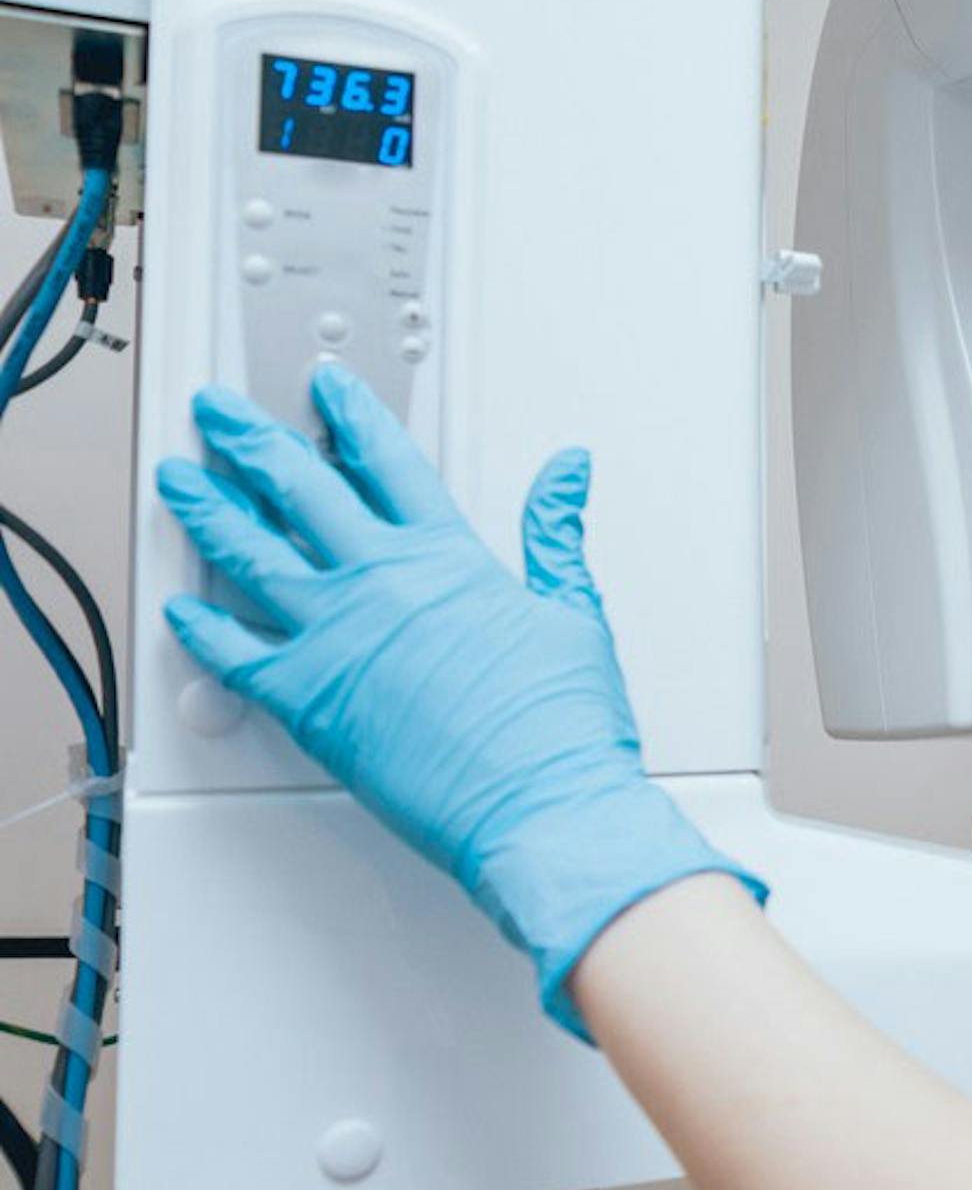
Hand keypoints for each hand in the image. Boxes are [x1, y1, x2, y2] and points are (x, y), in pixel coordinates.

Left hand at [156, 365, 761, 1039]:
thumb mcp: (574, 610)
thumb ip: (556, 533)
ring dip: (208, 510)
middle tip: (218, 412)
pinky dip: (202, 628)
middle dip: (252, 441)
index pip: (388, 462)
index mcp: (448, 559)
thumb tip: (565, 473)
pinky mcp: (308, 700)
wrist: (542, 802)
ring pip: (251, 554)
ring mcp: (337, 639)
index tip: (326, 387)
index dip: (352, 416)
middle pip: (299, 490)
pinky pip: (234, 654)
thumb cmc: (562, 725)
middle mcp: (382, 586)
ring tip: (178, 480)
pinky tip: (181, 608)